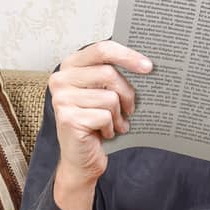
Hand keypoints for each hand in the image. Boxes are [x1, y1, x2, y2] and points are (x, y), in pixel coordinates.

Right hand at [49, 40, 152, 189]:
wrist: (82, 159)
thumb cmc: (95, 124)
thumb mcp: (104, 93)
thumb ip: (114, 76)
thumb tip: (146, 65)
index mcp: (70, 66)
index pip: (101, 49)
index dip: (127, 55)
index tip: (148, 67)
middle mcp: (61, 79)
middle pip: (109, 73)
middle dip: (127, 94)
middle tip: (131, 109)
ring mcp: (62, 98)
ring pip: (109, 98)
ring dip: (119, 116)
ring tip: (115, 124)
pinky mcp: (68, 118)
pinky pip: (105, 117)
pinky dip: (111, 128)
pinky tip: (105, 133)